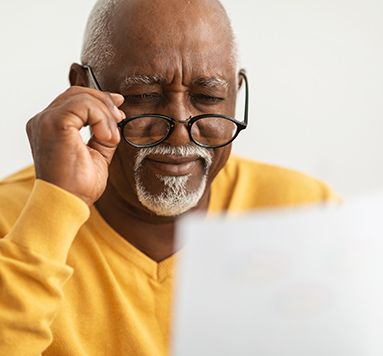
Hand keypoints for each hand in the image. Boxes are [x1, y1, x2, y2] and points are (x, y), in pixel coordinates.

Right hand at [26, 86, 124, 205]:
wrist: (68, 202)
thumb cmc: (78, 185)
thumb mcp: (97, 153)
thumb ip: (102, 134)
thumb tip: (116, 118)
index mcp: (50, 126)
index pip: (73, 100)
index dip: (99, 99)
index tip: (119, 109)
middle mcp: (43, 120)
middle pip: (77, 93)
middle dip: (104, 101)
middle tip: (121, 116)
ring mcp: (46, 120)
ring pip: (82, 97)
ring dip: (105, 114)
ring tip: (111, 138)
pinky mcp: (54, 123)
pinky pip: (84, 105)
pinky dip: (102, 119)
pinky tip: (106, 137)